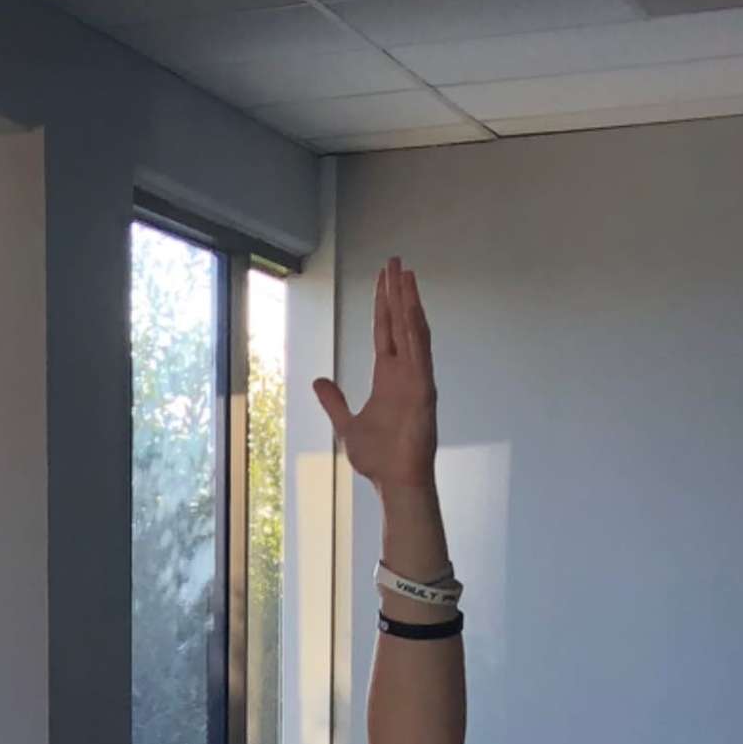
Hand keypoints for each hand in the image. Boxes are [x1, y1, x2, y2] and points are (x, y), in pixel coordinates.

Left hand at [311, 259, 437, 493]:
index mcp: (388, 376)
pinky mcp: (424, 389)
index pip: (386, 330)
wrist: (395, 482)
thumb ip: (334, 401)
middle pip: (400, 322)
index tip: (385, 278)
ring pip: (412, 330)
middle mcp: (405, 371)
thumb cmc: (379, 457)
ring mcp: (417, 378)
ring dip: (409, 302)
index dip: (384, 303)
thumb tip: (319, 382)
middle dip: (397, 292)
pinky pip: (420, 352)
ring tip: (405, 274)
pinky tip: (413, 307)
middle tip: (395, 262)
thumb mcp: (346, 424)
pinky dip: (416, 328)